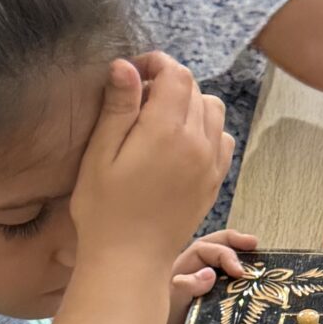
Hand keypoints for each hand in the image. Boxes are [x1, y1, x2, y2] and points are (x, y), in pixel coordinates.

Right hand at [72, 55, 232, 274]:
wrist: (130, 260)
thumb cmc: (105, 210)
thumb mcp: (100, 154)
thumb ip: (117, 107)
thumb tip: (125, 65)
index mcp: (167, 131)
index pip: (176, 74)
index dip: (154, 63)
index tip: (132, 73)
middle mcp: (198, 144)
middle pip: (196, 89)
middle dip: (168, 82)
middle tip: (137, 98)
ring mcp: (211, 164)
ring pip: (214, 111)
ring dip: (189, 104)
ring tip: (157, 120)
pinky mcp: (214, 182)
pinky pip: (222, 139)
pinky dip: (205, 130)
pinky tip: (178, 143)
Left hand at [170, 229, 257, 308]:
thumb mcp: (178, 308)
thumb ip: (187, 289)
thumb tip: (209, 273)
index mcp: (184, 267)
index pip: (204, 249)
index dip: (224, 255)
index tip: (239, 272)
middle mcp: (195, 266)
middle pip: (214, 242)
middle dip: (233, 240)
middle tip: (254, 243)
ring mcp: (208, 274)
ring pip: (222, 250)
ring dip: (239, 248)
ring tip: (255, 246)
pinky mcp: (219, 284)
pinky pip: (230, 267)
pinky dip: (243, 263)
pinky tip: (256, 268)